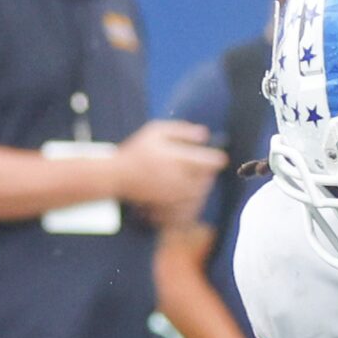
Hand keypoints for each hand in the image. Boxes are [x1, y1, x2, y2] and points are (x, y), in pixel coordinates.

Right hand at [112, 119, 226, 223]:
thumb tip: (205, 134)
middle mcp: (179, 178)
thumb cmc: (138, 150)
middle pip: (207, 178)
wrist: (117, 176)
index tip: (220, 157)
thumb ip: (182, 131)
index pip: (208, 161)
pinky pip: (192, 205)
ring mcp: (176, 195)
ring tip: (192, 176)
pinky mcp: (172, 206)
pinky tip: (187, 189)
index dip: (217, 159)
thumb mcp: (156, 131)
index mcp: (177, 159)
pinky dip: (194, 198)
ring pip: (201, 192)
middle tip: (203, 166)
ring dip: (203, 184)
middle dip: (208, 172)